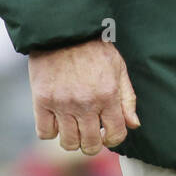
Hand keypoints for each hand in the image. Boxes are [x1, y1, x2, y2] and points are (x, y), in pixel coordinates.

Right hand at [28, 38, 140, 155]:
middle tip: (91, 133)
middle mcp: (86, 103)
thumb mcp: (119, 69)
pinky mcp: (42, 101)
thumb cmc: (95, 49)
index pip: (116, 135)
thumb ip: (128, 99)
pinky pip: (45, 133)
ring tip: (74, 127)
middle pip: (90, 145)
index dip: (114, 138)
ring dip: (73, 140)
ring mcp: (62, 104)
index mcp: (108, 95)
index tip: (109, 132)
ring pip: (68, 143)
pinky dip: (51, 131)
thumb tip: (134, 125)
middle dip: (94, 143)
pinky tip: (57, 119)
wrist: (64, 31)